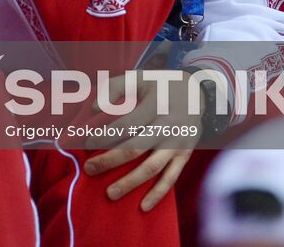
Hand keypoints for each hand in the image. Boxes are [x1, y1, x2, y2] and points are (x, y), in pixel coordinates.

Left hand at [83, 72, 203, 210]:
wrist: (197, 93)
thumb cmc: (160, 86)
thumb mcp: (139, 77)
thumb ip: (114, 87)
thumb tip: (93, 107)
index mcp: (156, 106)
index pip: (126, 124)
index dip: (105, 135)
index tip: (86, 143)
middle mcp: (168, 126)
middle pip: (136, 148)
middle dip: (110, 161)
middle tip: (89, 170)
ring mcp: (178, 143)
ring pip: (152, 167)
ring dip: (130, 182)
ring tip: (110, 193)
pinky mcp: (185, 155)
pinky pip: (171, 178)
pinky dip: (158, 193)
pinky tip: (143, 206)